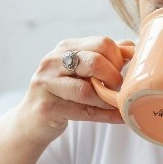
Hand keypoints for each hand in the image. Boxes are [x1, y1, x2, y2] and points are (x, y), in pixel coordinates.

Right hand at [15, 36, 132, 144]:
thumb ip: (104, 58)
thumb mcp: (81, 71)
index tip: (122, 72)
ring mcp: (47, 84)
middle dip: (113, 78)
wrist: (31, 120)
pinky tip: (120, 117)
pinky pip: (83, 112)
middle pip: (95, 62)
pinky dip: (105, 116)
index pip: (101, 43)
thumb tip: (131, 47)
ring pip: (86, 90)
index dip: (118, 59)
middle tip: (118, 89)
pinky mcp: (47, 107)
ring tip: (117, 104)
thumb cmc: (62, 93)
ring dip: (107, 100)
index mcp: (65, 47)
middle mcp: (53, 61)